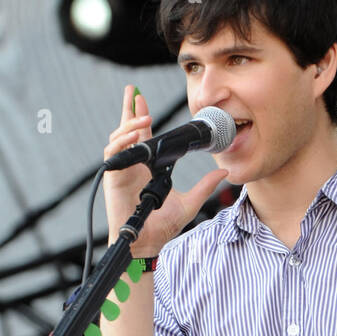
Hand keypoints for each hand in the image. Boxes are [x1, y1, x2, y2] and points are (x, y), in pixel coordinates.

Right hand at [103, 84, 229, 254]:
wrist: (147, 244)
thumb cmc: (163, 226)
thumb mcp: (190, 202)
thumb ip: (205, 186)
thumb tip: (224, 173)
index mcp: (147, 167)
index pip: (143, 136)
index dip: (140, 117)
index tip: (142, 98)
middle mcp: (132, 165)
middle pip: (126, 130)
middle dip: (128, 109)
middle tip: (133, 91)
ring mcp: (121, 171)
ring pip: (118, 139)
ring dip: (128, 125)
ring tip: (142, 117)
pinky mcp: (113, 179)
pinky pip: (112, 154)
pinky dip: (121, 142)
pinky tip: (132, 135)